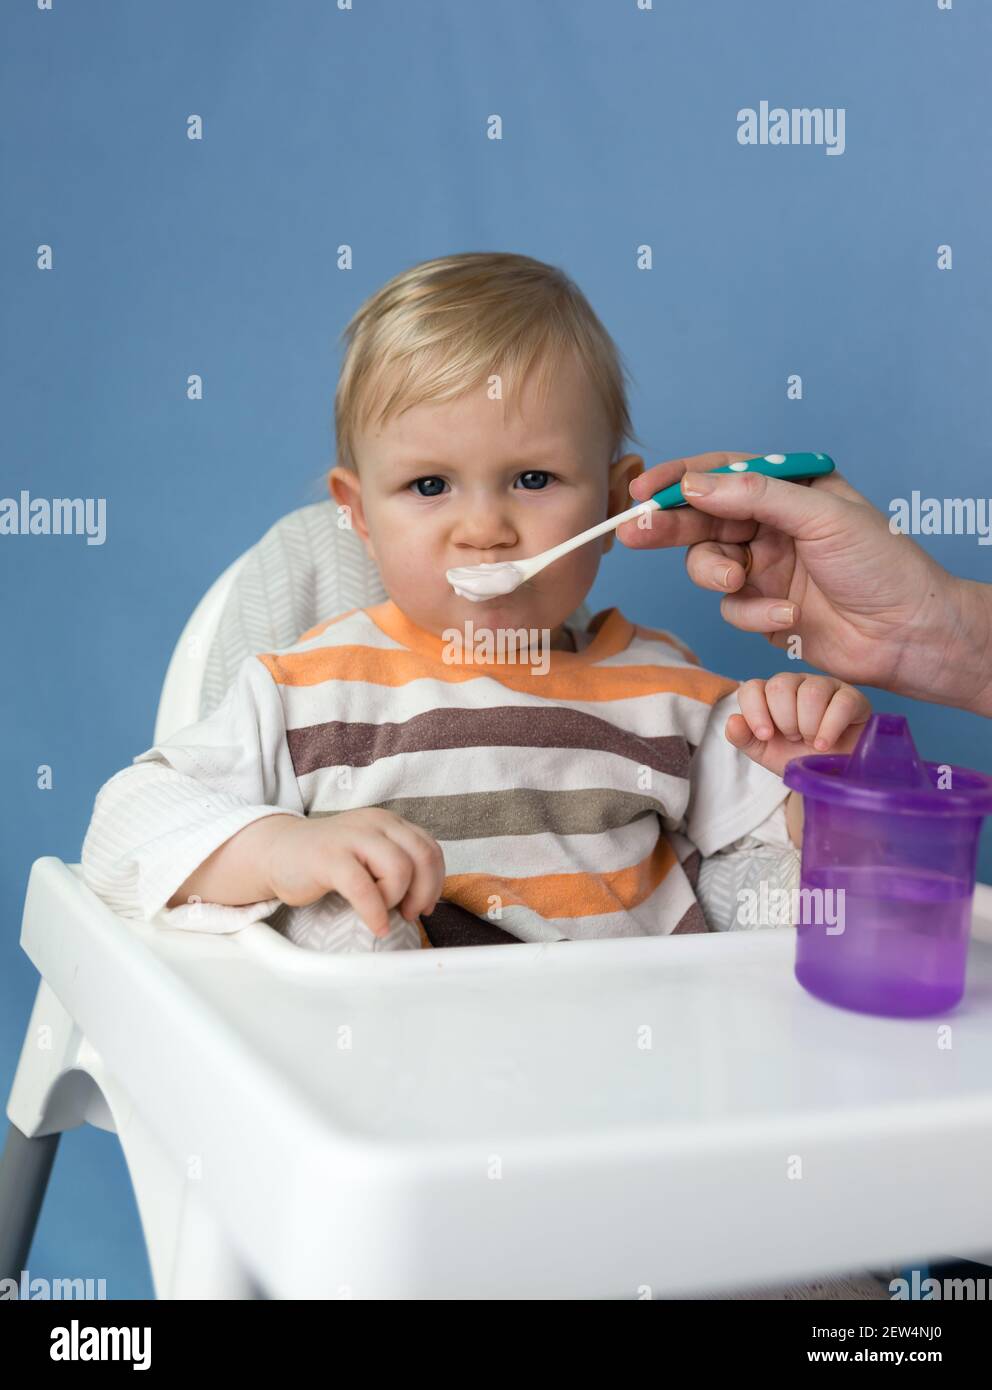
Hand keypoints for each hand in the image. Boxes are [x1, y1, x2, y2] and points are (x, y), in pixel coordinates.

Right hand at [265, 808, 445, 937]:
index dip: (435, 882)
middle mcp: (375, 823)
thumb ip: (396, 863)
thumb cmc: (326, 862)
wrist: (276, 852)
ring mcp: (352, 838)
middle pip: (422, 857)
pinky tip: (375, 925)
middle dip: (423, 892)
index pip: (430, 848)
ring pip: (398, 869)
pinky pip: (364, 888)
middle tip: (408, 913)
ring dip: (396, 899)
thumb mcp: (369, 854)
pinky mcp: (329, 858)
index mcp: (389, 822)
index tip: (425, 905)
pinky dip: (375, 913)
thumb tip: (424, 899)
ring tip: (382, 913)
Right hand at [618, 453, 991, 713]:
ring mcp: (766, 568)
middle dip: (669, 526)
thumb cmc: (881, 564)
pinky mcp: (763, 611)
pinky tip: (788, 618)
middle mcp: (772, 525)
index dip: (678, 480)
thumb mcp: (821, 515)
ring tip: (738, 581)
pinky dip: (753, 614)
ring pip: (708, 566)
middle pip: (702, 519)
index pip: (721, 473)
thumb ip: (754, 495)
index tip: (642, 491)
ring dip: (717, 574)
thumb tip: (694, 485)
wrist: (908, 634)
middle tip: (635, 532)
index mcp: (789, 489)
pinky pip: (732, 608)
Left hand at [725, 673, 871, 778]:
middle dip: (784, 721)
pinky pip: (840, 703)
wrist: (832, 774)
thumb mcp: (765, 752)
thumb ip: (744, 737)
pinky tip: (824, 744)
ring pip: (810, 692)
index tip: (765, 736)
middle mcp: (796, 684)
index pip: (752, 688)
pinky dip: (829, 728)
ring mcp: (825, 686)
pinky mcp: (852, 697)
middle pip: (779, 686)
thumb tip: (732, 720)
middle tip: (794, 738)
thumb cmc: (798, 758)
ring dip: (807, 725)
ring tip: (811, 741)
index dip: (755, 712)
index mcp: (771, 694)